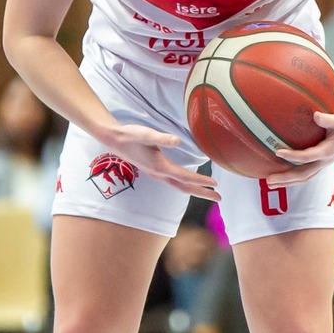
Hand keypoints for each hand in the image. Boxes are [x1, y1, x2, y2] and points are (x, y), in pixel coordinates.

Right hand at [99, 122, 217, 198]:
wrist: (114, 140)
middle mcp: (159, 174)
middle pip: (185, 188)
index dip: (201, 180)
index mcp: (160, 167)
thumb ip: (162, 138)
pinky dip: (186, 185)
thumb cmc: (131, 135)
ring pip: (180, 186)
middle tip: (219, 198)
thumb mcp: (146, 134)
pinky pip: (174, 182)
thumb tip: (177, 140)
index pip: (185, 177)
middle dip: (203, 193)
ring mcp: (156, 175)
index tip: (215, 184)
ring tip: (210, 193)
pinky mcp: (155, 171)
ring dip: (196, 190)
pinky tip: (191, 182)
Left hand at [272, 106, 333, 184]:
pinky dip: (294, 175)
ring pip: (304, 177)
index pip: (307, 157)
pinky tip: (282, 174)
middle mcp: (325, 161)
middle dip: (285, 179)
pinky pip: (306, 172)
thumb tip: (315, 115)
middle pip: (303, 175)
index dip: (292, 156)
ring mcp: (324, 163)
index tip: (277, 151)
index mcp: (328, 151)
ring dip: (288, 181)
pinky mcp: (323, 161)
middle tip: (268, 181)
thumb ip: (328, 119)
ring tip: (271, 183)